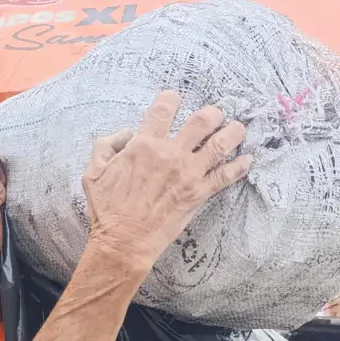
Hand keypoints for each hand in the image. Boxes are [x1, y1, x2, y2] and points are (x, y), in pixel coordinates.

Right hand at [81, 91, 251, 277]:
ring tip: (237, 128)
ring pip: (221, 144)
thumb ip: (105, 146)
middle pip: (203, 120)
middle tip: (214, 115)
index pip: (164, 109)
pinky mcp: (199, 194)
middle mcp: (170, 155)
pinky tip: (246, 159)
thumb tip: (125, 134)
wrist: (123, 242)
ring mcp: (188, 174)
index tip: (174, 98)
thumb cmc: (107, 209)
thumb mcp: (92, 172)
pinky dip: (240, 166)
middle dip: (213, 113)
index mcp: (143, 145)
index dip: (171, 98)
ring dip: (234, 132)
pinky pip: (226, 176)